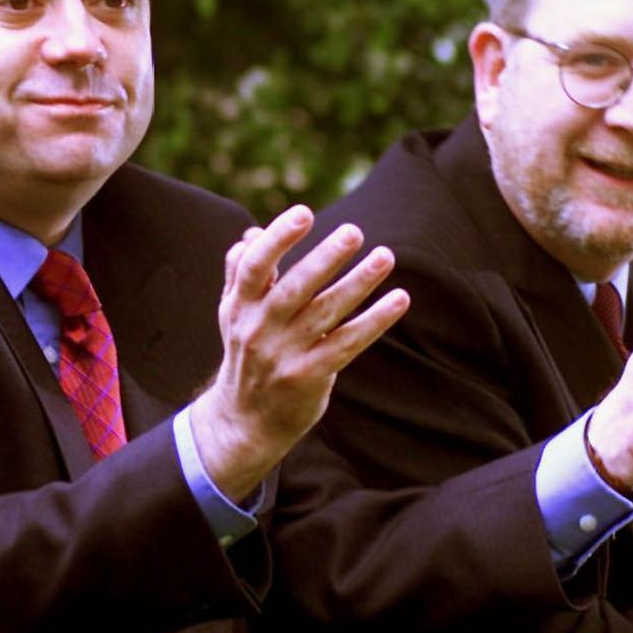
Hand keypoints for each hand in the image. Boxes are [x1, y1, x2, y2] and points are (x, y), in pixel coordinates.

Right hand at [192, 205, 408, 498]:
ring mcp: (284, 355)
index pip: (253, 266)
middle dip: (324, 258)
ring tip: (385, 256)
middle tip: (354, 231)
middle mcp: (258, 329)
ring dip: (358, 283)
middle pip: (294, 288)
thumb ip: (240, 273)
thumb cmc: (247, 354)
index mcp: (239, 306)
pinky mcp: (309, 376)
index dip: (277, 239)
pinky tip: (400, 299)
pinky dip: (375, 321)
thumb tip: (253, 233)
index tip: (304, 213)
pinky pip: (347, 343)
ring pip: (325, 313)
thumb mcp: (233, 314)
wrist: (245, 419)